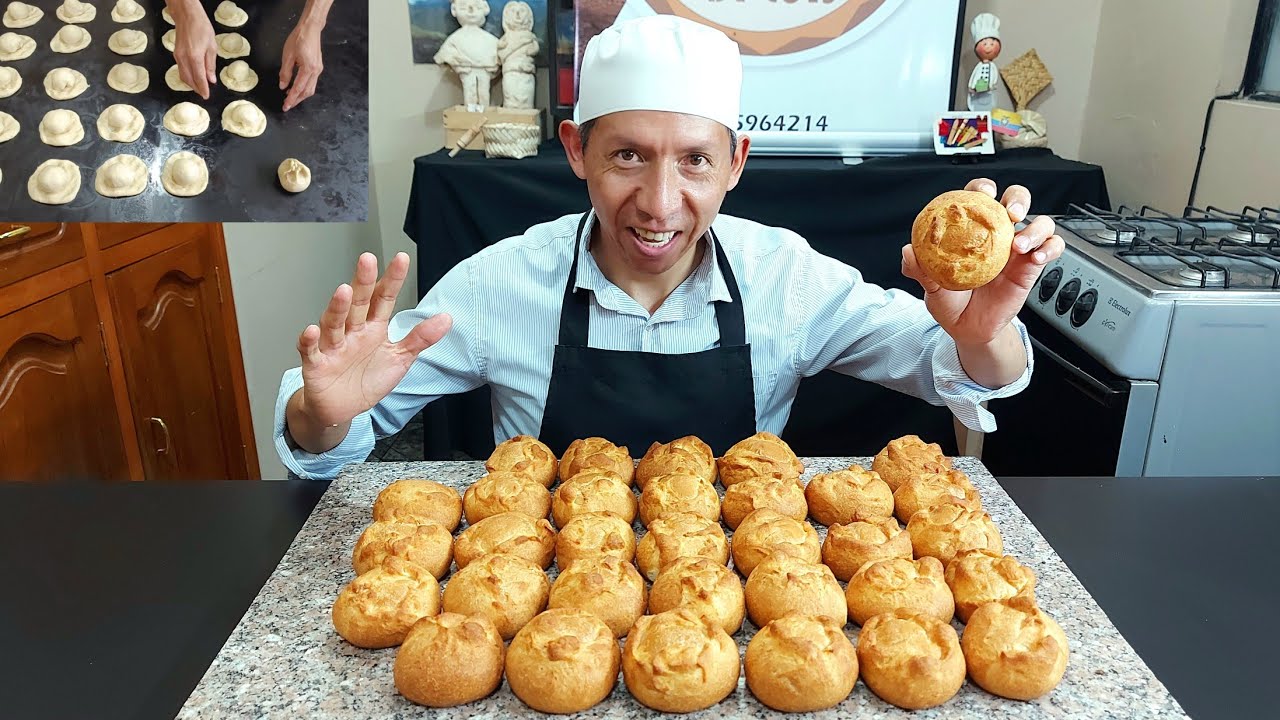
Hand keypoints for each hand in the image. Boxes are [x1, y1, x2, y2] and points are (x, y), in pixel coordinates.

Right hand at [169, 2, 216, 98]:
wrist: (187, 16)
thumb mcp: (212, 47)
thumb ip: (210, 65)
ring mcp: (178, 56)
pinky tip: (194, 77)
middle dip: (196, 88)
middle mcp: (184, 58)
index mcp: (195, 57)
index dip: (203, 89)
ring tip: (199, 87)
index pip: (199, 78)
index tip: (206, 96)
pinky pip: (181, 69)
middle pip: (189, 80)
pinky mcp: (176, 54)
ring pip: (183, 76)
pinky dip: (187, 76)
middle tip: (204, 93)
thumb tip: (211, 79)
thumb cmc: (201, 28)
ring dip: (191, 83)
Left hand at [279, 19, 323, 110]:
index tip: (285, 106)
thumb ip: (285, 72)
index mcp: (308, 69)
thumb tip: (282, 85)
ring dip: (301, 95)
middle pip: (307, 92)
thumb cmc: (299, 39)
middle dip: (297, 100)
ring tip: (290, 97)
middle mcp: (316, 72)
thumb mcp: (287, 56)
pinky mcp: (317, 67)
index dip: (291, 99)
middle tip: (287, 105)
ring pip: (310, 88)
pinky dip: (304, 87)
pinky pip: (312, 82)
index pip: (298, 89)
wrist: (310, 29)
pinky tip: (296, 87)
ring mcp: (318, 70)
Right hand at [295, 252, 451, 427]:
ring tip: (344, 291)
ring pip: (334, 322)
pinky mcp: (316, 364)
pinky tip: (313, 330)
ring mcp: (333, 345)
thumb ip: (420, 338)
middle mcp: (352, 331)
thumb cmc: (367, 379)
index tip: (401, 259)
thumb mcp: (400, 358)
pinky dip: (309, 340)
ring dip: (338, 307)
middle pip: (358, 303)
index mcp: (373, 327)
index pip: (383, 298)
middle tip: (368, 260)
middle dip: (363, 281)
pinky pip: (311, 350)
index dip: (392, 279)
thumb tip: (446, 318)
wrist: (341, 408)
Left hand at [901, 178, 1064, 345]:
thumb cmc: (950, 302)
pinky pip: (1052, 248)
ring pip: (1041, 222)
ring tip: (1020, 246)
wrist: (968, 329)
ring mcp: (1019, 248)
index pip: (980, 197)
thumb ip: (919, 269)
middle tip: (1010, 212)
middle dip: (1018, 198)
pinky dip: (1050, 247)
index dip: (983, 188)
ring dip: (1036, 228)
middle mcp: (999, 233)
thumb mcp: (931, 286)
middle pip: (1016, 200)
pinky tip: (1037, 257)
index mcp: (973, 228)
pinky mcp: (1033, 266)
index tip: (983, 194)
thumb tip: (908, 252)